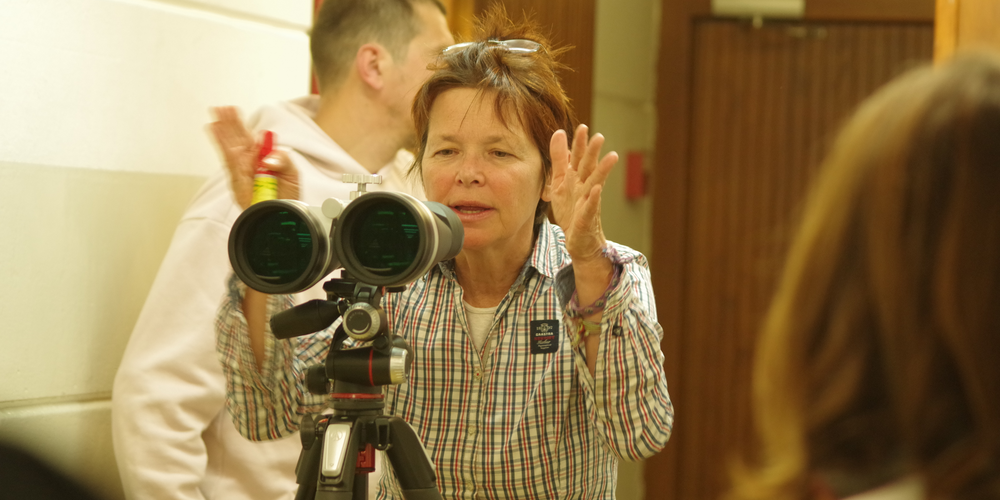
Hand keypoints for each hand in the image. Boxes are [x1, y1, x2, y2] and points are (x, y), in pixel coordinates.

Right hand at [209, 106, 298, 209]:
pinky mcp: (236, 179)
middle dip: (229, 123)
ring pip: (230, 145)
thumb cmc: (288, 196)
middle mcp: (250, 163)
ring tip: (215, 113)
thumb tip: (267, 154)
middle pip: (237, 139)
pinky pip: (228, 158)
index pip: (250, 137)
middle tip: (221, 107)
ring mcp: (242, 170)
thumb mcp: (292, 174)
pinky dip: (221, 143)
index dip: (240, 124)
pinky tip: (214, 131)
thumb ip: (283, 160)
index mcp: (263, 158)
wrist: (283, 216)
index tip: (233, 110)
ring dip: (223, 129)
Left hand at [548, 124, 618, 263]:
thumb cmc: (571, 208)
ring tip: (612, 157)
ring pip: (596, 183)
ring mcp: (588, 201)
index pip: (579, 157)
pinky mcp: (587, 217)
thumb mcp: (561, 181)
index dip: (580, 144)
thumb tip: (559, 132)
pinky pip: (591, 206)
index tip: (583, 127)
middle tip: (599, 136)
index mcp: (577, 177)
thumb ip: (560, 158)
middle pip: (589, 167)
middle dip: (593, 152)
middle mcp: (585, 187)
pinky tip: (597, 189)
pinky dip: (594, 198)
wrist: (576, 238)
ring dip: (603, 171)